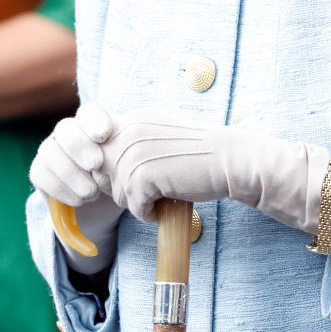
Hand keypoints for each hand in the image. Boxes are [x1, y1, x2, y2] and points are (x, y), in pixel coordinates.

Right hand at [30, 103, 124, 272]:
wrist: (103, 209)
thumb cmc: (122, 180)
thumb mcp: (132, 166)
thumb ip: (135, 153)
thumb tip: (151, 149)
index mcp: (92, 125)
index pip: (89, 112)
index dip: (94, 120)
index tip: (106, 134)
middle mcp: (68, 133)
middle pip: (65, 128)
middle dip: (80, 145)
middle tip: (96, 164)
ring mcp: (51, 151)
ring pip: (49, 150)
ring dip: (70, 172)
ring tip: (91, 193)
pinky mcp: (40, 172)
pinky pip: (40, 173)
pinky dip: (60, 188)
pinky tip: (79, 201)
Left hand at [94, 108, 330, 232]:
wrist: (232, 160)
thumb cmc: (199, 155)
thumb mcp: (159, 140)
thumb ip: (131, 146)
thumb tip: (98, 172)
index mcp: (133, 118)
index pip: (99, 150)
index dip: (114, 170)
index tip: (140, 177)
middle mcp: (129, 130)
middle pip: (103, 172)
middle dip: (123, 188)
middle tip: (152, 190)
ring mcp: (134, 152)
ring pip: (117, 192)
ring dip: (138, 202)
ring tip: (163, 196)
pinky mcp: (143, 175)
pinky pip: (134, 207)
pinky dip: (149, 213)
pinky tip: (167, 204)